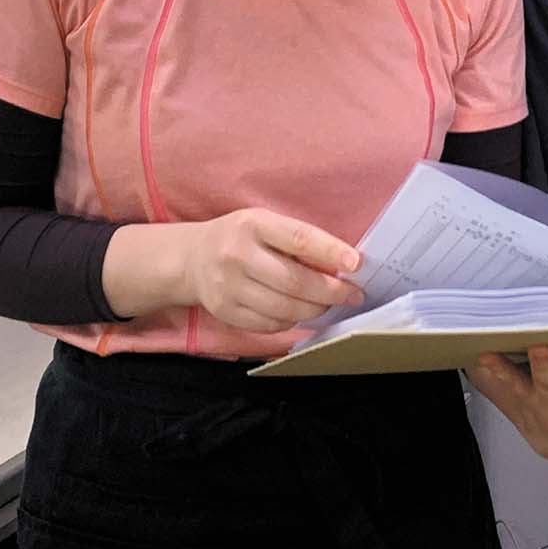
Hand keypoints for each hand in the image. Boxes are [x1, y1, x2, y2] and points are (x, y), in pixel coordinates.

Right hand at [167, 209, 364, 332]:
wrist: (191, 258)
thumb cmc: (240, 238)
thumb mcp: (264, 223)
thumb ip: (296, 240)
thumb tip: (340, 265)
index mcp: (253, 224)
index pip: (299, 239)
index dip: (331, 252)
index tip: (356, 263)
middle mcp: (237, 255)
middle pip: (295, 281)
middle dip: (330, 291)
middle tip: (352, 294)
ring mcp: (228, 286)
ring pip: (284, 308)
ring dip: (315, 309)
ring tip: (328, 303)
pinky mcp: (224, 311)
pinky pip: (269, 324)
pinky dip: (291, 322)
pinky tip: (299, 312)